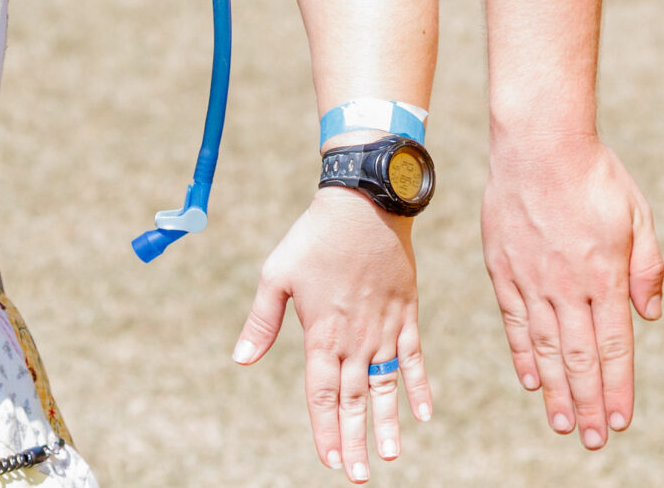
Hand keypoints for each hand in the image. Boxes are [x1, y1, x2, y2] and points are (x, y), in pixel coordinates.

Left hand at [232, 187, 428, 482]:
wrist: (365, 202)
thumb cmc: (314, 237)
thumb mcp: (277, 275)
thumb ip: (262, 322)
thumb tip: (240, 361)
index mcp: (323, 335)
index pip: (322, 396)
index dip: (326, 431)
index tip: (330, 461)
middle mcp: (356, 339)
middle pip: (354, 401)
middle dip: (355, 441)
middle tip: (359, 476)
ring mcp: (385, 329)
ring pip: (386, 387)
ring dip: (388, 423)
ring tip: (391, 455)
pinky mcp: (406, 313)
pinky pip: (415, 358)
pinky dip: (419, 386)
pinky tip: (423, 414)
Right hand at [481, 132, 662, 449]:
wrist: (538, 141)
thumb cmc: (594, 174)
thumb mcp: (638, 215)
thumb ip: (647, 268)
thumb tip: (650, 316)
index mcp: (605, 274)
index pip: (614, 345)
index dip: (618, 387)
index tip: (620, 421)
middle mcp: (566, 284)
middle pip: (578, 357)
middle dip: (587, 402)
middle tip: (591, 440)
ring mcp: (531, 278)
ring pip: (543, 347)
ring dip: (555, 390)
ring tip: (563, 424)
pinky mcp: (503, 267)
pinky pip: (514, 321)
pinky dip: (522, 354)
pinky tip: (531, 380)